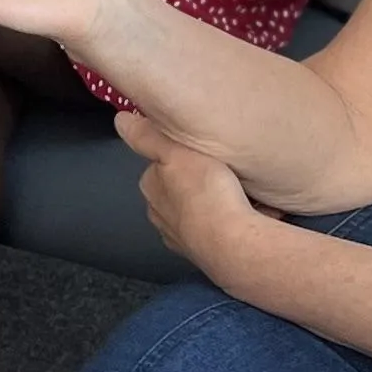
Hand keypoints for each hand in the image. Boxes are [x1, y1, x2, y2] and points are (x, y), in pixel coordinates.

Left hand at [120, 110, 272, 279]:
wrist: (232, 242)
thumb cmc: (205, 195)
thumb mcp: (175, 152)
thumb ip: (148, 136)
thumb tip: (122, 120)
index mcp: (151, 188)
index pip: (162, 164)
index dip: (185, 155)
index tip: (204, 151)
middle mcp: (160, 215)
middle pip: (183, 188)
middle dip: (203, 180)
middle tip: (227, 171)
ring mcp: (181, 236)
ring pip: (201, 210)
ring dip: (219, 201)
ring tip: (242, 192)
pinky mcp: (204, 251)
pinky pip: (219, 229)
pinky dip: (232, 220)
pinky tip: (250, 213)